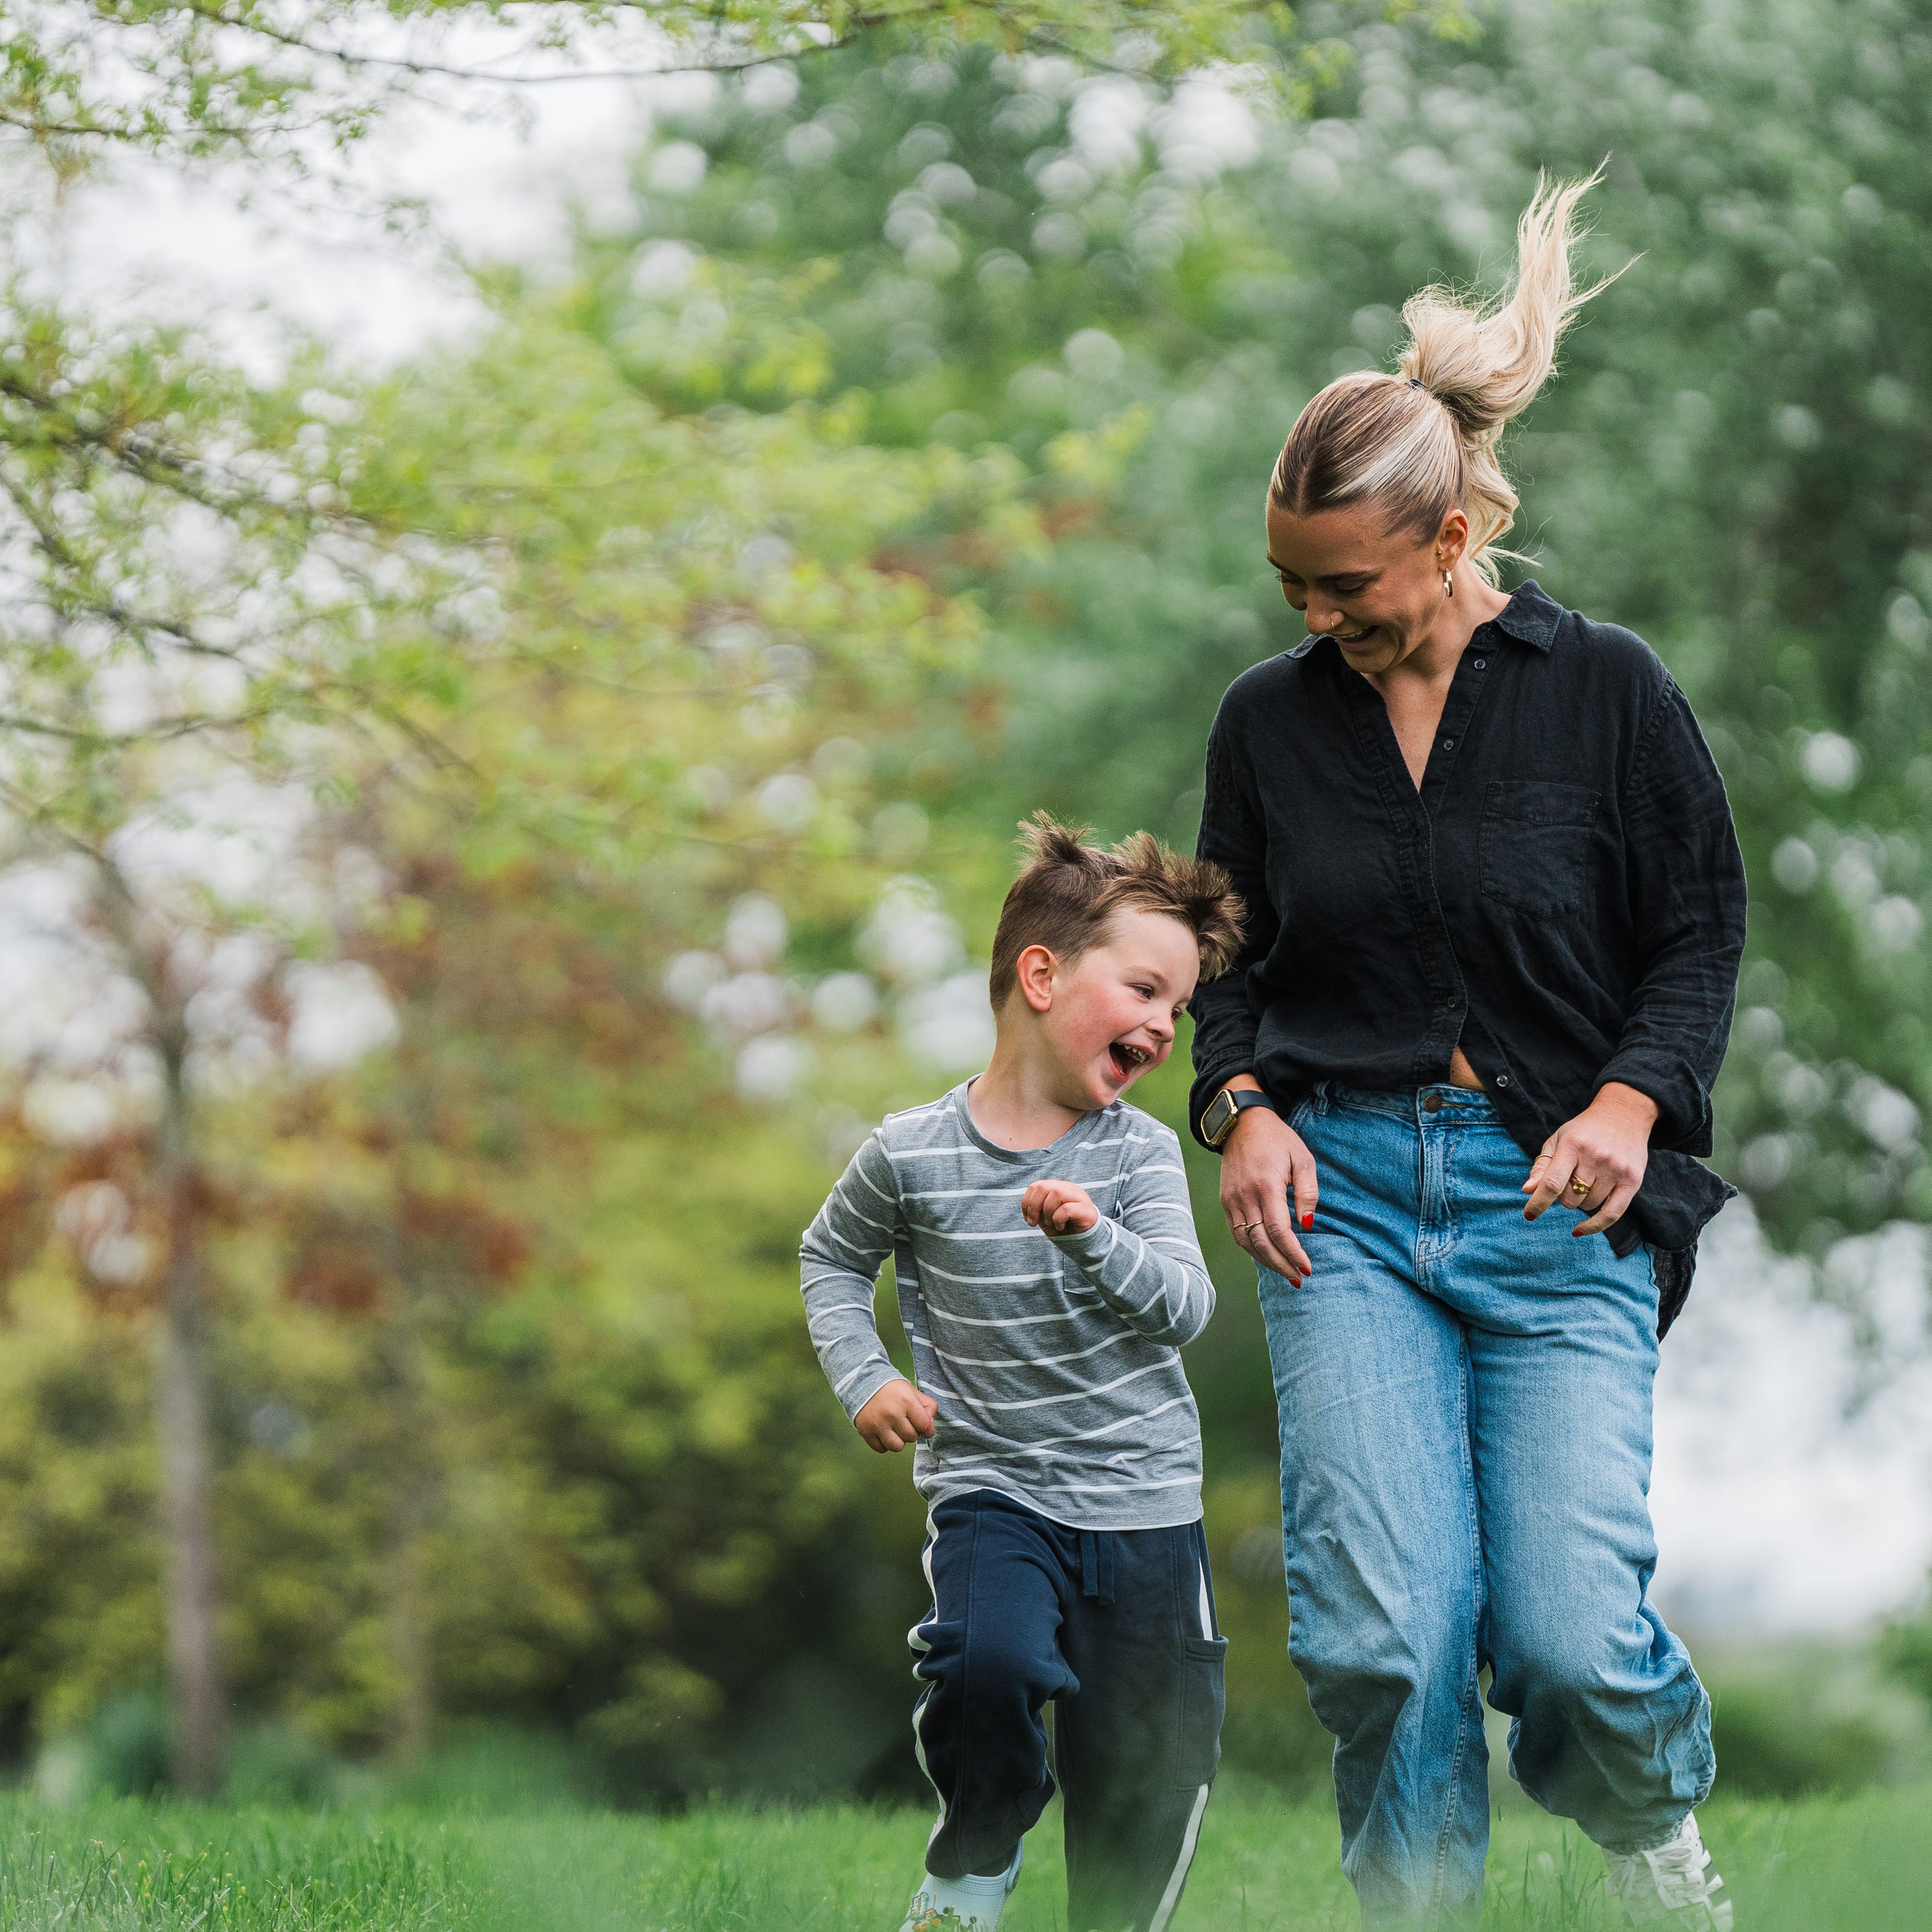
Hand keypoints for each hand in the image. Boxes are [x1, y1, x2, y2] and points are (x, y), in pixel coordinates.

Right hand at [854, 1378, 937, 1452]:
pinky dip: (884, 1444)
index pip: (925, 1426)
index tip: (926, 1429)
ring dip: (899, 1440)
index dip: (928, 1430)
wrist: (863, 1384)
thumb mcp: (913, 1392)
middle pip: (912, 1437)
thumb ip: (929, 1406)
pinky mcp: (866, 1432)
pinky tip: (884, 1431)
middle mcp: (892, 1413)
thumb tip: (930, 1427)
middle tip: (905, 1423)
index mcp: (906, 1401)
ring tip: (895, 1429)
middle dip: (912, 1432)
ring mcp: (878, 1424)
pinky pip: (882, 1449)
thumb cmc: (892, 1390)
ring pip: (897, 1447)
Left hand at [1022, 1179, 1098, 1235]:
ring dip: (1047, 1212)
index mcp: (1058, 1187)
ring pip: (1056, 1193)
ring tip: (1051, 1223)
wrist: (1083, 1242)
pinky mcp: (1086, 1209)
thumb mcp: (1045, 1218)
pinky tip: (1060, 1226)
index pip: (1036, 1185)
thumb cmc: (1064, 1227)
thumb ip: (1037, 1210)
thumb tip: (1028, 1208)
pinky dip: (1058, 1220)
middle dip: (1033, 1207)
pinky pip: (1066, 1209)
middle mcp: (1069, 1188)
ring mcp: (1079, 1197)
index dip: (1027, 1202)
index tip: (1028, 1219)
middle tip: (1034, 1222)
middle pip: (1044, 1186)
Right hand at [1218, 1087, 1318, 1286]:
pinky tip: (1266, 1256)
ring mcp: (1231, 1200)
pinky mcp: (1225, 1201)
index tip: (1307, 1268)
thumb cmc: (1279, 1141)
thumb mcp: (1303, 1160)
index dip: (1293, 1253)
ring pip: (1246, 1242)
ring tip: (1285, 1273)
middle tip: (1299, 1278)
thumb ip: (1308, 1193)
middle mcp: (1244, 1196)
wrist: (1243, 1124)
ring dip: (1266, 1262)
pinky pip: (1236, 1233)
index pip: (1279, 1231)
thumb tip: (1307, 1226)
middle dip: (1281, 1264)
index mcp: (1266, 1185)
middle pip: (1261, 1242)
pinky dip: (1251, 1249)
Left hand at [1522, 1081, 1657, 1237]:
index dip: (1538, 1202)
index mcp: (1573, 1145)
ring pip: (1588, 1205)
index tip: (1528, 1215)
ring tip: (1585, 1183)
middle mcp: (1595, 1157)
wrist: (1624, 1115)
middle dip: (1563, 1197)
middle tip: (1568, 1183)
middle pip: (1570, 1198)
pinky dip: (1594, 1226)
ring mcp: (1616, 1169)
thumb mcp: (1558, 1140)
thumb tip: (1528, 1191)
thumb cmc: (1583, 1131)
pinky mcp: (1633, 1180)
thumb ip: (1542, 1166)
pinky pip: (1613, 1214)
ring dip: (1580, 1202)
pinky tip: (1579, 1231)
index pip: (1552, 1182)